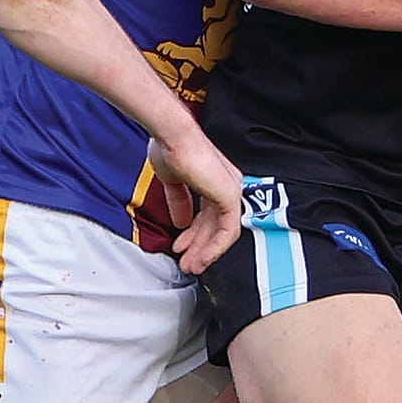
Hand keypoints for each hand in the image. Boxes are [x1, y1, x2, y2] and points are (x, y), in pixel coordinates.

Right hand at [148, 131, 246, 274]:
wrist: (173, 137)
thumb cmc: (170, 148)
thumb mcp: (173, 182)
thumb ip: (179, 202)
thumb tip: (180, 223)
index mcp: (214, 181)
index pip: (210, 215)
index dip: (195, 234)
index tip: (182, 246)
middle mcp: (226, 186)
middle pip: (215, 225)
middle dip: (198, 247)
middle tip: (187, 263)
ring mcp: (231, 191)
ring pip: (223, 232)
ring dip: (205, 252)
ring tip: (191, 266)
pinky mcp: (231, 197)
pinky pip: (227, 231)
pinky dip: (214, 248)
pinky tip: (201, 258)